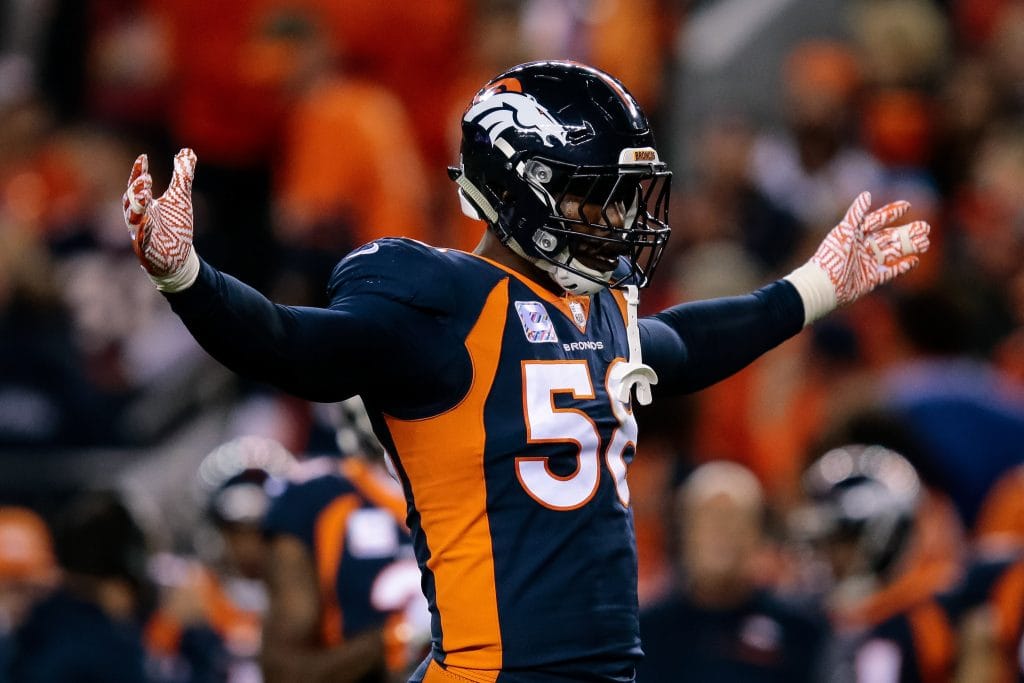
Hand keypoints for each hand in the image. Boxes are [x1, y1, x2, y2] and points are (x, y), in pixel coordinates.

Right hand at [123, 148, 199, 290]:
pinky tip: (148, 224)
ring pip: (133, 220)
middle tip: (146, 179)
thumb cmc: (176, 226)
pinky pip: (142, 241)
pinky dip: (144, 232)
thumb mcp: (181, 198)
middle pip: (130, 201)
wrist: (181, 257)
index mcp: (144, 204)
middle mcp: (138, 218)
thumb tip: (187, 152)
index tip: (143, 158)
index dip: (138, 172)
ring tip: (145, 196)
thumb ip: (183, 176)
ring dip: (137, 208)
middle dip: (136, 189)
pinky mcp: (147, 251)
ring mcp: (141, 234)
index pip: (137, 185)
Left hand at [813, 191, 930, 306]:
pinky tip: (914, 260)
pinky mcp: (870, 279)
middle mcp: (863, 248)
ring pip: (893, 253)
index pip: (876, 220)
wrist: (824, 285)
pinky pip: (889, 272)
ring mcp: (867, 264)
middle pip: (889, 237)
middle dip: (907, 232)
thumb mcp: (844, 232)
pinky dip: (902, 267)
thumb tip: (867, 194)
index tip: (907, 205)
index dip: (891, 213)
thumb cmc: (832, 256)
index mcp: (855, 235)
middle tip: (925, 227)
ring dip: (908, 247)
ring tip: (925, 242)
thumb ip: (856, 214)